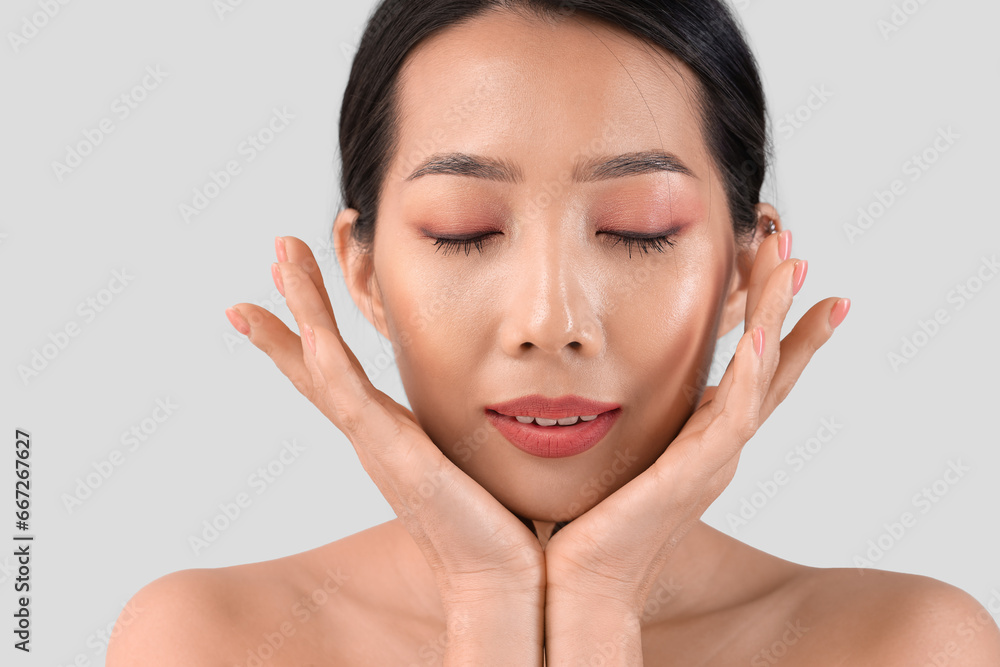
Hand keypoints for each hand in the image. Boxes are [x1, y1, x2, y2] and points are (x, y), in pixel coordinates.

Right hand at [225, 236, 544, 617]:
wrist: (504, 580)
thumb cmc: (497, 526)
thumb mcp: (478, 455)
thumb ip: (477, 422)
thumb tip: (506, 393)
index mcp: (392, 433)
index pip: (339, 373)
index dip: (307, 332)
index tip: (286, 286)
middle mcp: (375, 435)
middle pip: (320, 359)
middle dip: (299, 302)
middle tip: (280, 249)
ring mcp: (378, 444)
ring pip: (327, 365)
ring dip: (305, 308)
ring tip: (285, 256)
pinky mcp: (395, 457)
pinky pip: (351, 400)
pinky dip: (327, 363)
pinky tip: (313, 327)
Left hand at [543, 230, 849, 617]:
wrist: (580, 580)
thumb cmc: (592, 519)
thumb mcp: (622, 445)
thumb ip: (631, 410)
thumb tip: (608, 370)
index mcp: (701, 435)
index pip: (749, 369)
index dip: (772, 321)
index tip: (785, 271)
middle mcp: (716, 444)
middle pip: (768, 363)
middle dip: (783, 303)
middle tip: (795, 247)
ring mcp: (712, 458)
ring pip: (761, 378)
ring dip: (776, 318)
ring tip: (791, 264)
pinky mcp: (692, 474)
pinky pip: (731, 417)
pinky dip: (748, 374)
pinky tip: (756, 334)